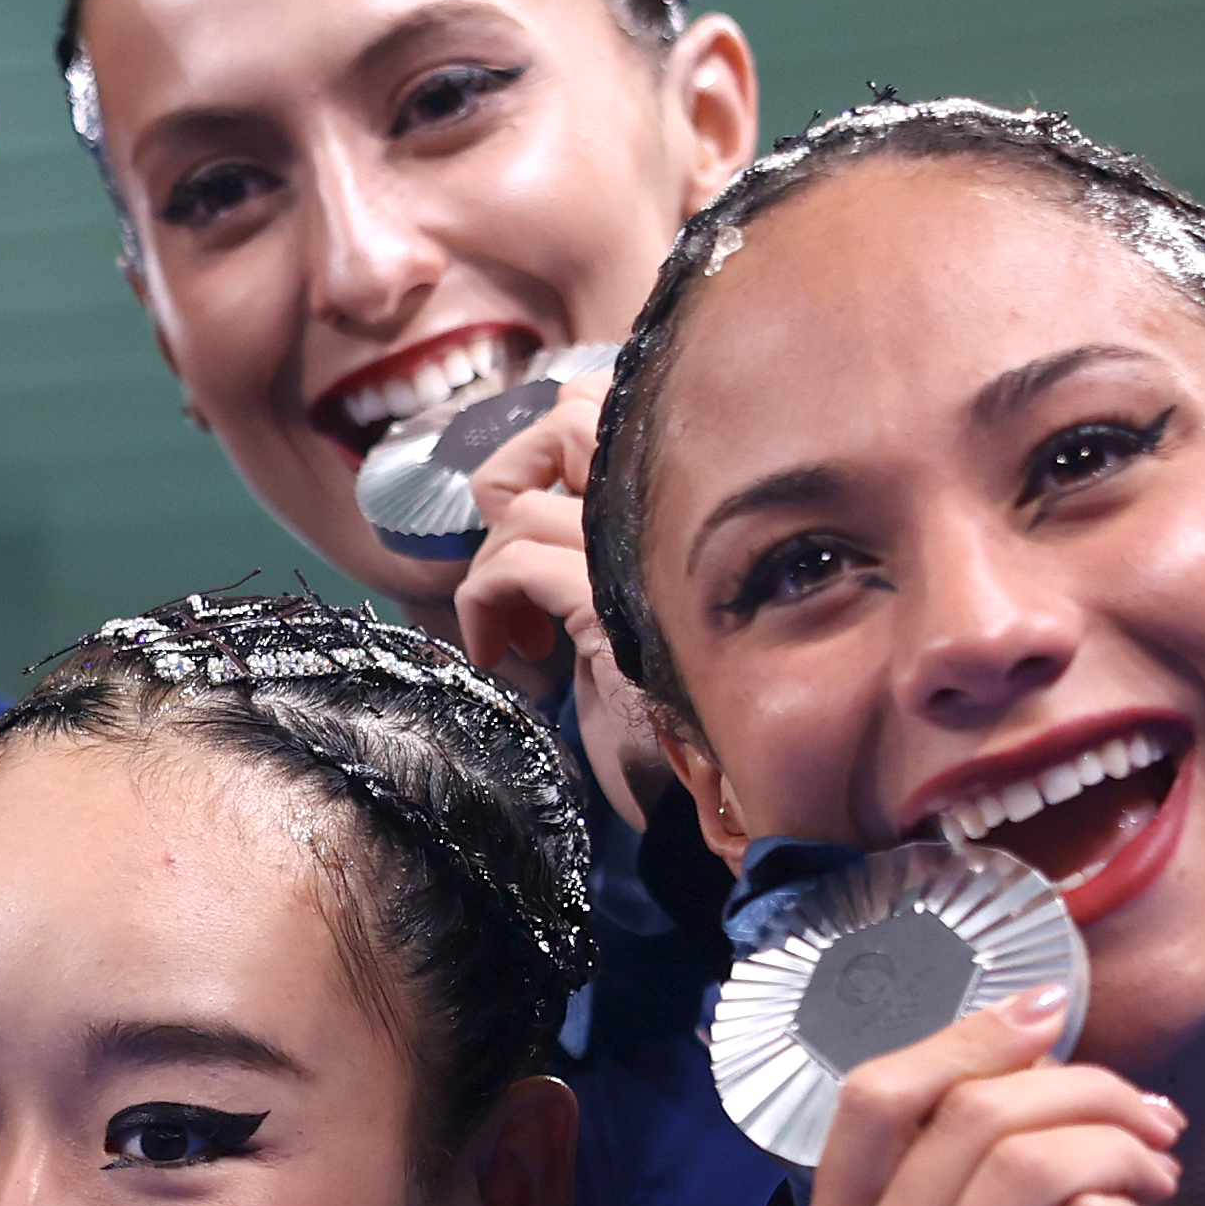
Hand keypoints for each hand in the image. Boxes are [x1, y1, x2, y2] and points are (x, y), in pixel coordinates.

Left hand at [445, 376, 668, 832]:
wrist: (720, 799)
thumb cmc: (679, 715)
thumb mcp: (635, 611)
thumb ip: (602, 548)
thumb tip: (526, 513)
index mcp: (689, 502)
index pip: (613, 405)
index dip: (553, 446)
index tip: (539, 512)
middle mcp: (674, 515)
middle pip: (568, 415)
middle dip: (513, 470)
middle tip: (511, 544)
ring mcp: (645, 557)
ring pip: (525, 498)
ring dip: (491, 561)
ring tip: (511, 625)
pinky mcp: (612, 610)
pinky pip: (514, 564)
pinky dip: (484, 602)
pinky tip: (509, 653)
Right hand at [793, 997, 1188, 1205]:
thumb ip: (937, 1194)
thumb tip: (1025, 1055)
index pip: (870, 1098)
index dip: (966, 1034)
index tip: (1046, 1012)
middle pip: (968, 1115)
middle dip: (1081, 1086)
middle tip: (1143, 1112)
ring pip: (1031, 1160)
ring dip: (1117, 1139)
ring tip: (1156, 1163)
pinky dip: (1132, 1201)